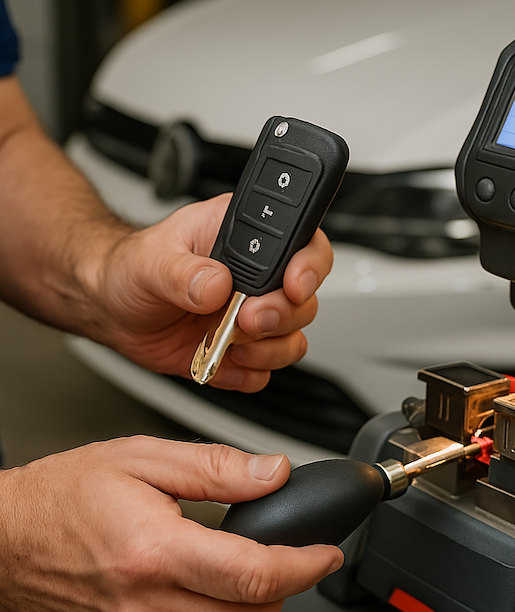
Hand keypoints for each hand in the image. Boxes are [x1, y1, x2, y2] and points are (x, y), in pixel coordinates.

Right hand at [0, 436, 342, 611]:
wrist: (4, 540)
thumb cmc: (64, 495)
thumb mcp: (145, 458)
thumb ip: (218, 468)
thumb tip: (273, 474)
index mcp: (155, 553)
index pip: (255, 576)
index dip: (305, 565)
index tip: (327, 552)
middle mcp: (147, 607)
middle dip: (290, 584)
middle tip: (297, 549)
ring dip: (256, 598)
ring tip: (251, 556)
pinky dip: (220, 609)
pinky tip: (210, 575)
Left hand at [84, 194, 333, 390]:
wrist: (108, 307)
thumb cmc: (130, 268)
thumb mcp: (149, 260)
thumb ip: (183, 271)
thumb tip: (216, 283)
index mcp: (245, 237)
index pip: (304, 245)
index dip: (309, 268)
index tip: (291, 286)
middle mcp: (258, 277)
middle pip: (304, 301)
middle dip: (281, 317)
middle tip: (245, 320)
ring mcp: (252, 316)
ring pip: (293, 339)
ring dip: (266, 350)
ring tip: (228, 345)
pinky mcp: (242, 350)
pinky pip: (265, 372)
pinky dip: (244, 374)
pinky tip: (217, 362)